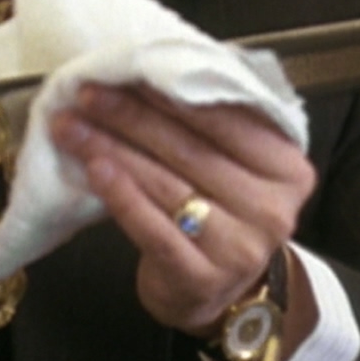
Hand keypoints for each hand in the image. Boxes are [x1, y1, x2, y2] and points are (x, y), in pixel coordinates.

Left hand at [50, 85, 317, 354]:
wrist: (219, 292)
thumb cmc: (222, 212)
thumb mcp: (240, 165)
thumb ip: (218, 123)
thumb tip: (156, 68)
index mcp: (287, 168)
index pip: (225, 119)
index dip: (171, 93)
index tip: (126, 71)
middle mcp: (272, 209)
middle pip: (191, 150)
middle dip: (132, 116)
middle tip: (87, 93)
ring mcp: (239, 248)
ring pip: (167, 185)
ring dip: (113, 149)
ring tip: (73, 127)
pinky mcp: (202, 278)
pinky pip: (154, 229)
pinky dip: (121, 196)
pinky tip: (94, 170)